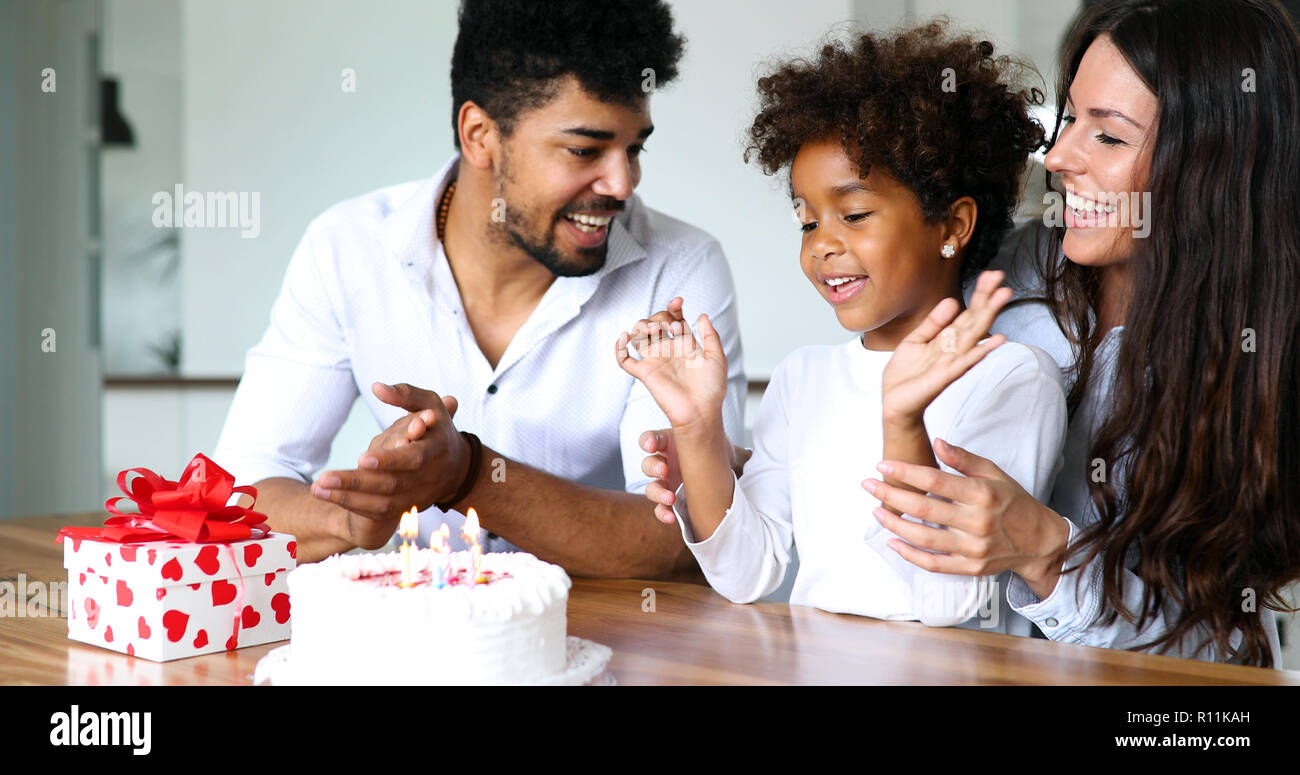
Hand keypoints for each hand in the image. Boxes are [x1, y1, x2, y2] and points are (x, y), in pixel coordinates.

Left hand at [312, 382, 469, 547]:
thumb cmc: (437, 428)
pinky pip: (378, 513)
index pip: (414, 458)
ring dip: (348, 498)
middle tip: (325, 478)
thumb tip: (377, 388)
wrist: (456, 467)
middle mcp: (429, 477)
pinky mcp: (406, 508)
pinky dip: (352, 506)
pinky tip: (327, 496)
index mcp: (437, 449)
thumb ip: (406, 394)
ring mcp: (417, 496)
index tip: (361, 459)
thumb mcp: (430, 404)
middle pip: (392, 484)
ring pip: (383, 504)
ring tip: (317, 489)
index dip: (389, 461)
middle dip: (357, 482)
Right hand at [615, 297, 727, 432]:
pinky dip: (619, 348)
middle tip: (673, 327)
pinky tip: (624, 337)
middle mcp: (668, 350)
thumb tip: (702, 315)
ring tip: (654, 331)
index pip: (674, 319)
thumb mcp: (717, 357)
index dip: (674, 308)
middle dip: (660, 317)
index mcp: (685, 345)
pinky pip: (625, 360)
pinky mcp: (645, 373)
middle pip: (655, 323)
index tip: (678, 301)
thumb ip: (710, 336)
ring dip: (642, 326)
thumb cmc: (712, 389)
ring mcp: (655, 361)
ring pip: (639, 336)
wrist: (701, 411)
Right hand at [638, 428, 751, 523]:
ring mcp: (667, 483)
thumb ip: (718, 433)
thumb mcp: (719, 441)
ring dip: (657, 493)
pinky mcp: (670, 501)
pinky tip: (672, 517)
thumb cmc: (718, 452)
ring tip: (671, 498)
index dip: (648, 442)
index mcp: (671, 444)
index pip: (652, 439)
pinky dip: (663, 513)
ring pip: (652, 488)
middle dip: (653, 467)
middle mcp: (666, 463)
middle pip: (649, 464)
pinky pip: (660, 509)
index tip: (652, 446)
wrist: (726, 474)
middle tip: (664, 470)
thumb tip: (748, 444)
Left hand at [862, 438, 1069, 598]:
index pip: (935, 481)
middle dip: (891, 495)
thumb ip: (965, 460)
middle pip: (924, 508)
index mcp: (982, 494)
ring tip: (876, 512)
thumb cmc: (1013, 502)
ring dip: (894, 524)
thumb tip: (938, 442)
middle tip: (868, 485)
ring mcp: (973, 548)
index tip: (882, 465)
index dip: (905, 472)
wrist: (1039, 542)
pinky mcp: (969, 567)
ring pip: (924, 538)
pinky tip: (892, 542)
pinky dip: (910, 555)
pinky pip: (933, 564)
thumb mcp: (995, 474)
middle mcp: (977, 522)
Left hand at [880, 270, 1011, 426]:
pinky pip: (964, 361)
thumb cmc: (905, 376)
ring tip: (1003, 296)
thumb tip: (952, 301)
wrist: (894, 403)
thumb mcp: (915, 341)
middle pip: (973, 319)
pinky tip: (997, 340)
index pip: (967, 313)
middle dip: (987, 298)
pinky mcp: (944, 376)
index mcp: (945, 340)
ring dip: (988, 315)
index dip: (978, 294)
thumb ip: (933, 323)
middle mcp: (952, 349)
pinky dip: (980, 351)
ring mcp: (951, 362)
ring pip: (973, 334)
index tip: (992, 275)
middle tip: (1001, 277)